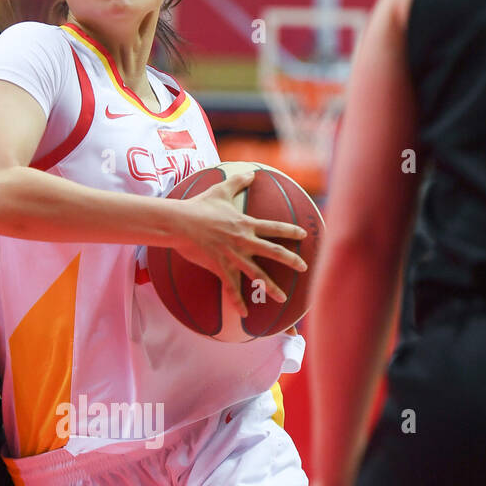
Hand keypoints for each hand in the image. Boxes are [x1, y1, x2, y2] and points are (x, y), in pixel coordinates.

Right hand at [178, 169, 307, 317]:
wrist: (181, 222)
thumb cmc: (199, 206)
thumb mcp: (221, 189)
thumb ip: (239, 181)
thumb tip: (251, 172)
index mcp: (246, 223)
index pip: (274, 227)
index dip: (290, 230)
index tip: (303, 235)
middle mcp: (244, 241)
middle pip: (273, 252)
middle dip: (291, 260)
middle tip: (304, 267)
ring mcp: (233, 256)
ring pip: (256, 274)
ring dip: (271, 287)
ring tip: (283, 298)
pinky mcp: (220, 267)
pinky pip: (231, 288)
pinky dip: (238, 302)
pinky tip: (246, 314)